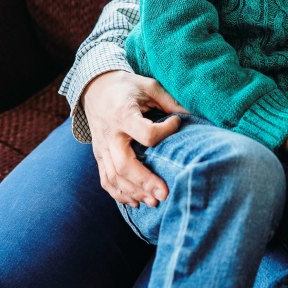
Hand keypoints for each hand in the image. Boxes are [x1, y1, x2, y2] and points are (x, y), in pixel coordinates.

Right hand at [83, 70, 186, 206]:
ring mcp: (101, 148)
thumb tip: (192, 116)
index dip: (165, 131)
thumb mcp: (149, 85)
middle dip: (145, 182)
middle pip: (123, 164)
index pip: (145, 133)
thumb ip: (170, 101)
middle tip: (165, 194)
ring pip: (113, 176)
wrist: (95, 89)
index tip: (177, 123)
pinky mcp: (99, 156)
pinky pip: (105, 179)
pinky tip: (135, 202)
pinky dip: (119, 194)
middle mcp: (109, 134)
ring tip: (155, 202)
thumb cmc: (128, 87)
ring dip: (134, 192)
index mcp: (123, 114)